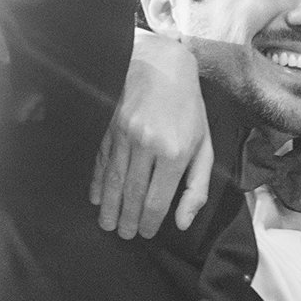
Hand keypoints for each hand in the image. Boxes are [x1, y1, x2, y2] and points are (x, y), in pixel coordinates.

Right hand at [91, 28, 214, 236]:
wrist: (161, 65)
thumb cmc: (187, 108)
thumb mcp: (204, 145)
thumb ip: (196, 186)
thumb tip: (183, 221)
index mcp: (174, 153)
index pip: (157, 200)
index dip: (149, 222)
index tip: (146, 233)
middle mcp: (147, 146)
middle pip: (132, 195)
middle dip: (127, 219)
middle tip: (123, 235)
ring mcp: (124, 135)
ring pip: (113, 181)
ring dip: (109, 207)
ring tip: (107, 224)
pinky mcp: (108, 127)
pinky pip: (101, 162)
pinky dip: (97, 182)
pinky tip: (95, 198)